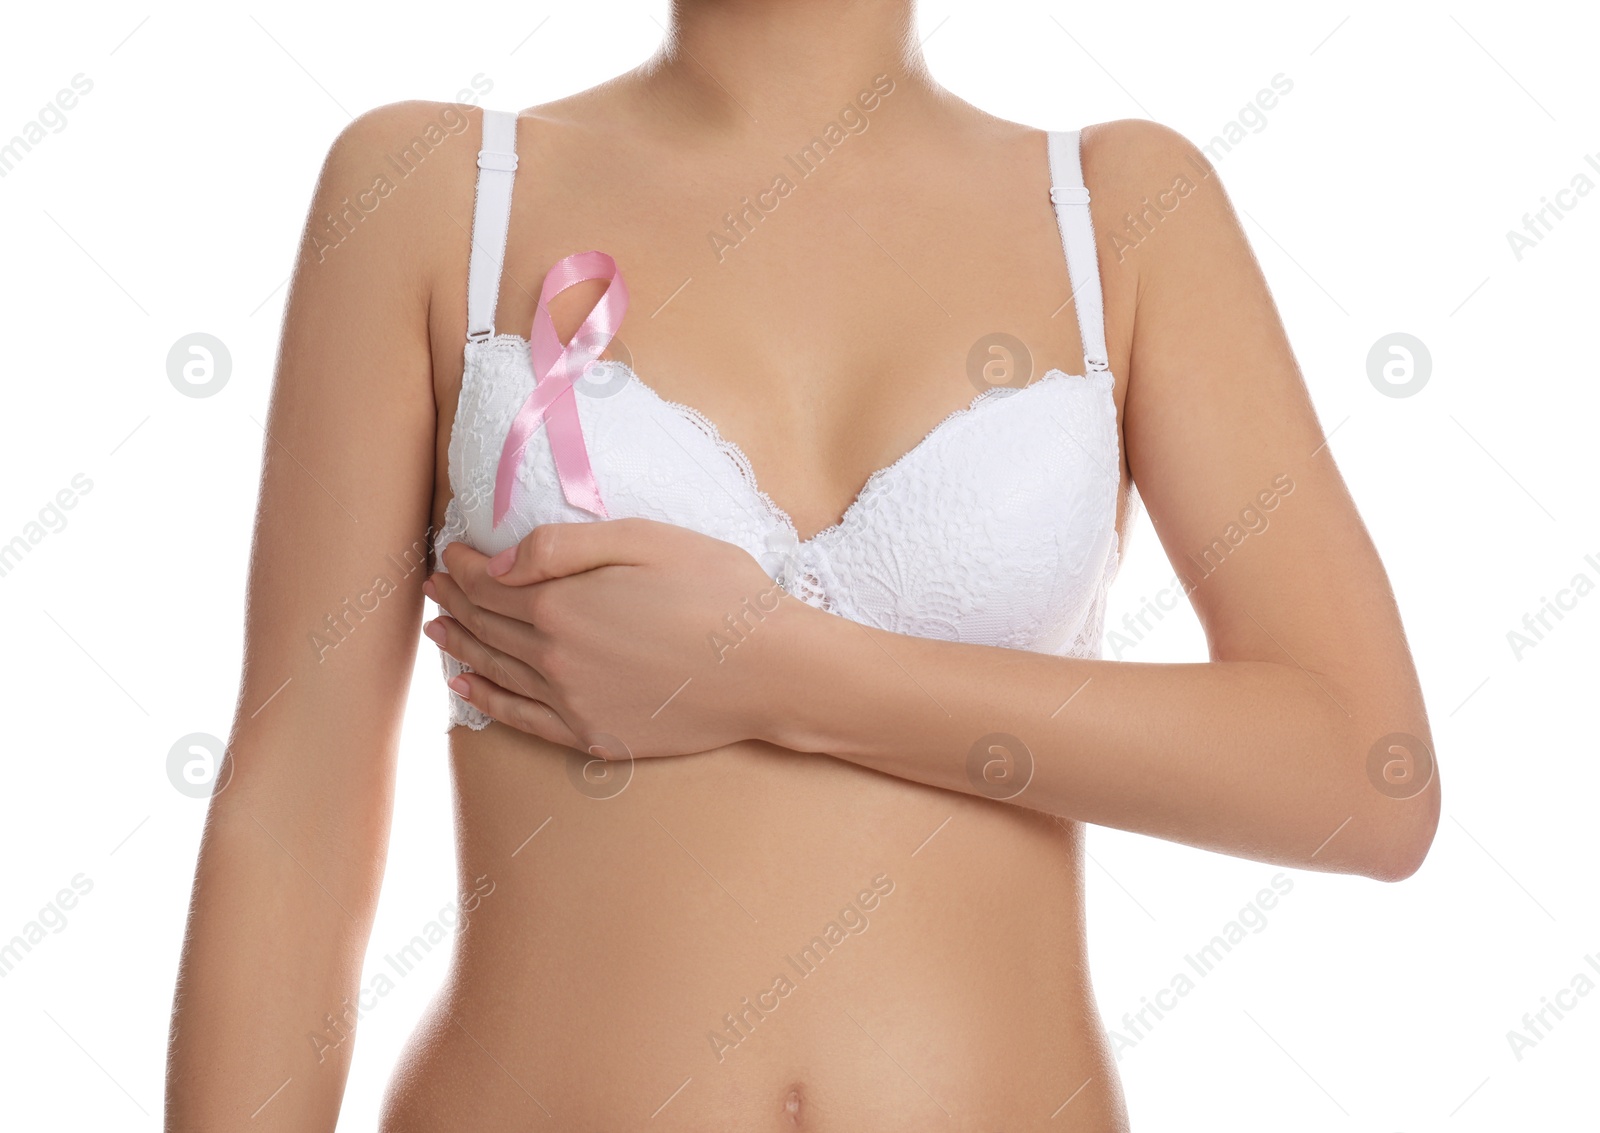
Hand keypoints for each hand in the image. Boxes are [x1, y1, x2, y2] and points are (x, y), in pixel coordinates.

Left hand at [424, 518, 811, 758]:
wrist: (770, 670)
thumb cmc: (719, 592)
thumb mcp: (645, 540)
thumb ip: (564, 546)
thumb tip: (497, 563)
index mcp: (562, 603)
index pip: (489, 583)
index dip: (462, 567)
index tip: (448, 554)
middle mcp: (554, 657)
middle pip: (487, 625)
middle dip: (455, 602)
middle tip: (433, 587)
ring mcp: (572, 703)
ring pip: (496, 671)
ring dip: (460, 648)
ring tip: (437, 631)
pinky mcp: (594, 737)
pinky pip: (522, 719)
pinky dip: (487, 702)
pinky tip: (466, 690)